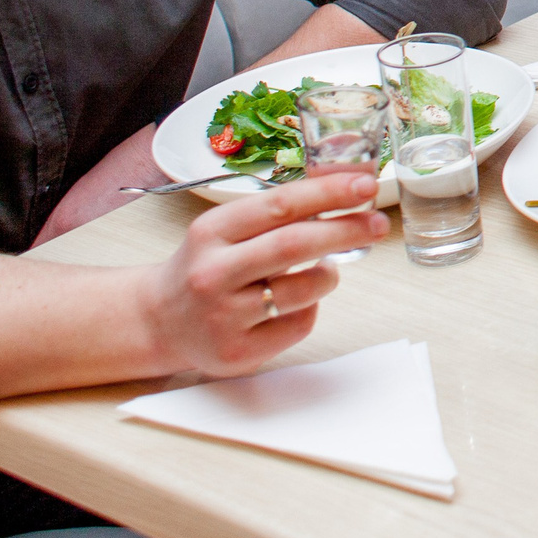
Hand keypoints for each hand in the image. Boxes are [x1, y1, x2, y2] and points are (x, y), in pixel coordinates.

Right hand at [140, 171, 385, 377]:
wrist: (160, 321)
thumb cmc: (208, 266)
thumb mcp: (227, 230)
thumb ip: (277, 213)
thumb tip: (347, 187)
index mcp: (211, 231)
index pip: (280, 205)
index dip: (329, 193)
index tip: (365, 185)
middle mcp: (212, 272)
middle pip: (294, 245)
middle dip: (346, 230)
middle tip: (378, 224)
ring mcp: (223, 316)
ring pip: (306, 289)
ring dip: (329, 275)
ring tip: (324, 269)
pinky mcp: (238, 351)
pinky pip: (300, 323)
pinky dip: (311, 307)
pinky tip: (294, 302)